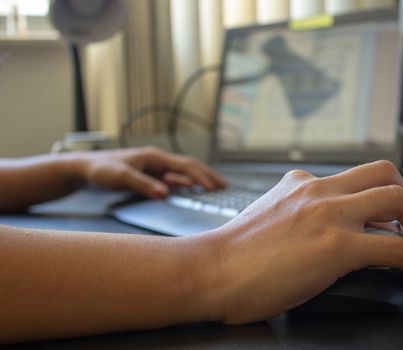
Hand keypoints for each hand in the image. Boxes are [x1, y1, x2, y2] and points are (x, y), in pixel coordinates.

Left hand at [76, 146, 225, 197]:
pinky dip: (186, 182)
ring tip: (214, 186)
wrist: (85, 168)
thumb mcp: (121, 177)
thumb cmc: (101, 170)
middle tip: (224, 185)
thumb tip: (166, 193)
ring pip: (182, 171)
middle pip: (188, 166)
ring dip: (199, 178)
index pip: (184, 166)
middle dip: (207, 175)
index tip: (216, 187)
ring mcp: (154, 167)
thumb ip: (144, 185)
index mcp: (154, 157)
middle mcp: (157, 160)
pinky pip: (173, 177)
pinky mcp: (149, 174)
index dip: (202, 176)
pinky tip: (191, 188)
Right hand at [207, 160, 402, 323]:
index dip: (381, 199)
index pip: (355, 178)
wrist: (210, 270)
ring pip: (398, 199)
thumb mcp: (269, 216)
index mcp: (301, 184)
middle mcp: (318, 191)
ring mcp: (328, 215)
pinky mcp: (335, 246)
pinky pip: (397, 248)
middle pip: (386, 172)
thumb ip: (297, 211)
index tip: (392, 218)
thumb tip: (324, 229)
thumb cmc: (233, 254)